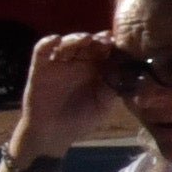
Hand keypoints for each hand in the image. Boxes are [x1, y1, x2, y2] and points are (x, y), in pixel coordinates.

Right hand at [12, 31, 121, 153]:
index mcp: (98, 69)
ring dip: (76, 38)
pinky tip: (56, 41)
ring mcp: (60, 62)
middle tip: (105, 40)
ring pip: (68, 42)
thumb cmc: (82, 119)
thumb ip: (114, 88)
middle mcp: (80, 62)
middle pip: (89, 43)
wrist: (52, 132)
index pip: (106, 51)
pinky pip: (42, 50)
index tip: (121, 44)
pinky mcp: (40, 66)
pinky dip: (48, 43)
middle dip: (97, 39)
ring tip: (86, 39)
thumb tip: (131, 73)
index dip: (113, 46)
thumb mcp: (104, 104)